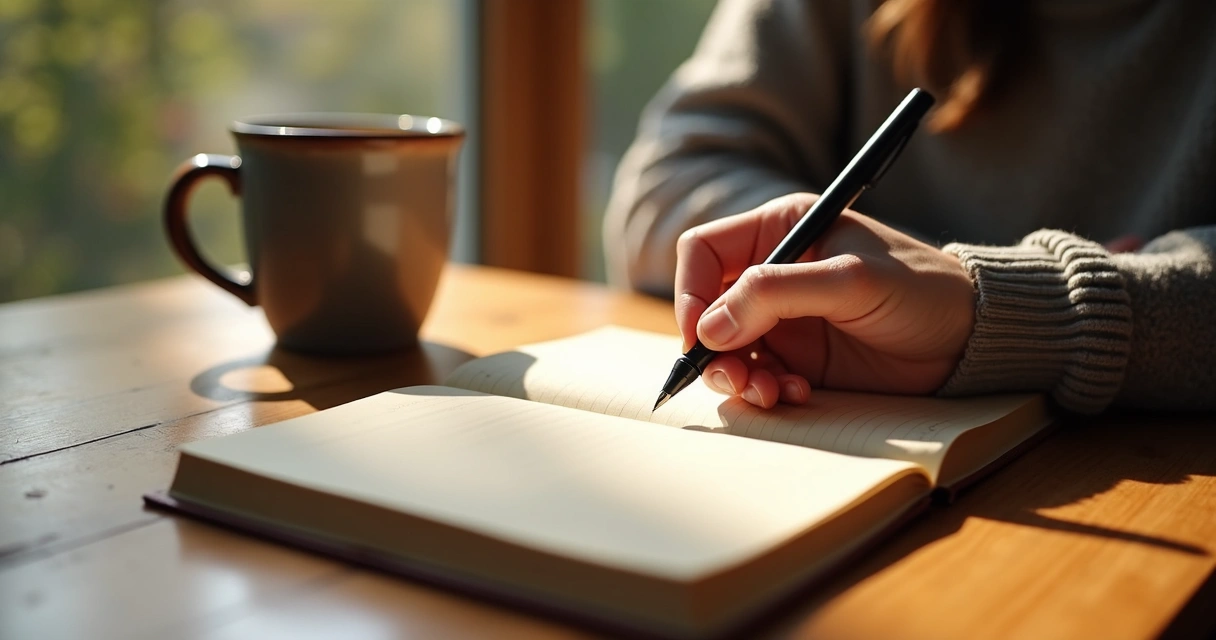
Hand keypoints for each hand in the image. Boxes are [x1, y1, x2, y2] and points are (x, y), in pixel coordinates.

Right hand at [674, 193, 976, 407]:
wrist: (970, 340)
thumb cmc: (920, 290)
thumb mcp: (851, 281)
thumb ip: (777, 294)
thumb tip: (709, 327)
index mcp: (781, 229)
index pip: (704, 253)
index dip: (691, 293)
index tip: (701, 336)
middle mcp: (773, 272)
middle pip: (705, 307)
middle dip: (712, 347)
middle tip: (736, 377)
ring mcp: (782, 318)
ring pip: (725, 348)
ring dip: (737, 375)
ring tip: (769, 393)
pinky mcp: (797, 358)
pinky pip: (755, 376)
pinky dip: (765, 391)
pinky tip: (796, 395)